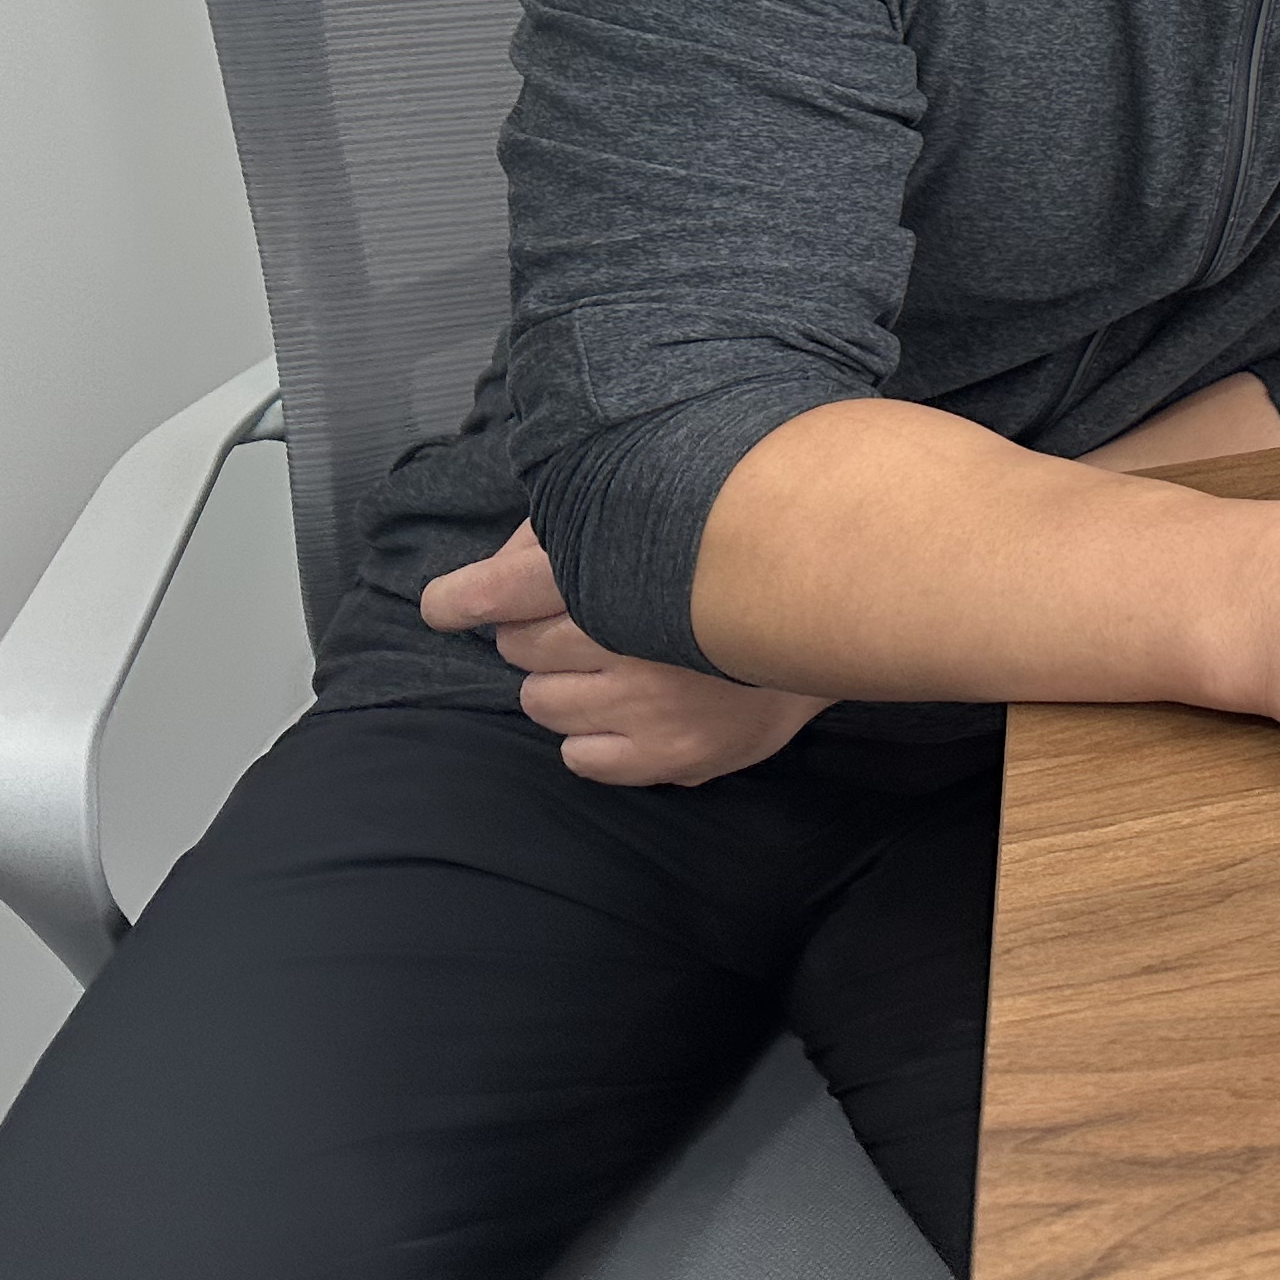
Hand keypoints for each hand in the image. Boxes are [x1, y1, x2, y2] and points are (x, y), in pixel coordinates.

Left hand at [422, 520, 830, 787]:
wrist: (835, 612)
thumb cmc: (732, 563)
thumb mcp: (661, 521)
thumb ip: (581, 530)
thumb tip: (501, 562)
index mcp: (622, 572)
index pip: (507, 588)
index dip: (463, 596)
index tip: (445, 604)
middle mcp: (631, 639)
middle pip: (520, 646)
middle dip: (536, 634)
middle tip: (585, 625)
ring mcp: (650, 704)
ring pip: (540, 704)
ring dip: (564, 686)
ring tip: (616, 668)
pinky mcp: (670, 755)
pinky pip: (580, 758)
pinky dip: (593, 737)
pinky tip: (632, 712)